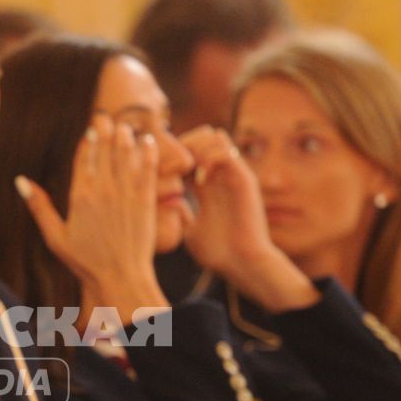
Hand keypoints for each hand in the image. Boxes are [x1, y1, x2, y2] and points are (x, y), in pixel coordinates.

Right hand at [15, 123, 168, 318]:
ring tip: (124, 127)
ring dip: (126, 136)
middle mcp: (104, 189)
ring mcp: (126, 193)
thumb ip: (39, 206)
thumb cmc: (85, 261)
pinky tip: (147, 142)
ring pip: (127, 153)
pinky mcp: (145, 200)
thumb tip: (20, 181)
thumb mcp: (55, 236)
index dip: (88, 139)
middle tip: (106, 118)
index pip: (84, 156)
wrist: (121, 277)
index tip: (90, 128)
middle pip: (105, 148)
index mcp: (80, 195)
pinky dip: (148, 152)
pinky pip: (148, 168)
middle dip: (106, 130)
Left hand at [179, 128, 318, 312]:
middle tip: (169, 165)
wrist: (243, 264)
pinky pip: (226, 151)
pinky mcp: (244, 179)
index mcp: (207, 185)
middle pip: (202, 135)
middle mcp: (221, 175)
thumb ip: (181, 214)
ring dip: (195, 147)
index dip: (171, 154)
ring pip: (215, 136)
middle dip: (182, 143)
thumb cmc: (219, 253)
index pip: (189, 152)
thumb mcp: (190, 231)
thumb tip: (168, 202)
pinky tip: (198, 179)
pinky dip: (209, 158)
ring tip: (184, 169)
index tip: (156, 170)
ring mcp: (233, 174)